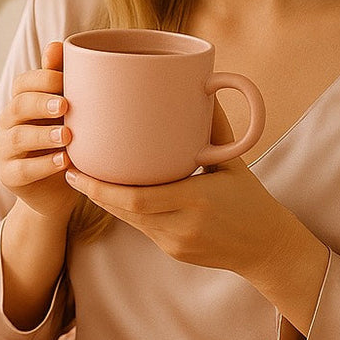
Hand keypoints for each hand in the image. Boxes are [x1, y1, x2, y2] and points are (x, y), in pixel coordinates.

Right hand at [0, 41, 80, 223]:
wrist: (59, 190)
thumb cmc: (65, 143)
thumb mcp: (67, 113)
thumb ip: (61, 81)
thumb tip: (58, 44)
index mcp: (22, 102)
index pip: (22, 83)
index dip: (41, 79)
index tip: (65, 80)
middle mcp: (8, 123)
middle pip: (18, 106)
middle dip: (41, 103)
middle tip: (66, 106)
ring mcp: (5, 151)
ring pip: (17, 138)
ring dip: (43, 135)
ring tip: (68, 137)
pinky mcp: (9, 176)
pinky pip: (22, 169)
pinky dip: (43, 165)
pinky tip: (64, 161)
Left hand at [62, 103, 286, 273]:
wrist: (268, 248)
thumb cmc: (252, 200)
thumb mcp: (234, 163)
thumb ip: (215, 128)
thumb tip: (204, 86)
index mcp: (197, 200)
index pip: (138, 199)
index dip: (102, 188)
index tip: (79, 168)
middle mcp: (182, 225)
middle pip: (126, 211)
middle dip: (94, 192)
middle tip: (72, 169)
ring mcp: (176, 243)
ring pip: (129, 222)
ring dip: (106, 201)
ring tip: (85, 178)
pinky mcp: (173, 252)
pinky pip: (142, 229)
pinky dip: (126, 211)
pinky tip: (114, 195)